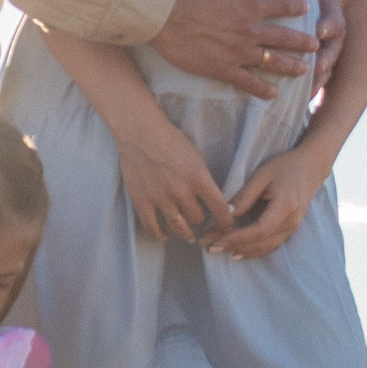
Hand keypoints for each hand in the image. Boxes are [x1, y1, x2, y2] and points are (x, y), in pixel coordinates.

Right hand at [115, 115, 229, 240]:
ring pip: (179, 227)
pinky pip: (152, 228)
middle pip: (198, 218)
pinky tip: (164, 234)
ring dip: (184, 230)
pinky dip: (160, 235)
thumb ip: (204, 179)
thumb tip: (213, 200)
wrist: (140, 132)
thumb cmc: (170, 140)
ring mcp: (160, 198)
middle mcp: (181, 191)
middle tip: (196, 216)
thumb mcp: (196, 156)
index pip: (220, 208)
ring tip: (186, 233)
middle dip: (199, 217)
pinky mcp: (142, 202)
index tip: (226, 226)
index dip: (225, 222)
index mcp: (198, 178)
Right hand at [150, 0, 317, 99]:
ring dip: (292, 66)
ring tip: (306, 70)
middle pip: (285, 37)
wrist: (162, 11)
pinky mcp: (223, 68)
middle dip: (304, 42)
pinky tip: (275, 94)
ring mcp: (238, 52)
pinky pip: (248, 82)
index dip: (297, 5)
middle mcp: (250, 30)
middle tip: (316, 46)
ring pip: (273, 62)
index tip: (306, 7)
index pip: (283, 4)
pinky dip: (263, 89)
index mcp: (250, 4)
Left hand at [206, 147, 329, 259]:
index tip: (217, 239)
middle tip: (210, 246)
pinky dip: (254, 250)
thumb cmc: (286, 166)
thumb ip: (245, 195)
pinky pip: (272, 244)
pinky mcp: (291, 228)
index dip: (238, 237)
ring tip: (219, 250)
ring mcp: (293, 227)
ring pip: (267, 247)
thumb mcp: (262, 175)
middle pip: (262, 242)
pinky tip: (238, 251)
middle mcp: (291, 221)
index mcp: (285, 206)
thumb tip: (226, 213)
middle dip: (234, 246)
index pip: (260, 229)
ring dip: (243, 251)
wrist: (311, 167)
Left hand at [301, 0, 347, 88]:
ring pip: (328, 70)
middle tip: (317, 65)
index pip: (333, 22)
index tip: (318, 30)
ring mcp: (330, 53)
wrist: (327, 13)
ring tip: (311, 87)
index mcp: (332, 16)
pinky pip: (319, 82)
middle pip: (333, 50)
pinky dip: (312, 90)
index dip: (326, 26)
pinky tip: (303, 101)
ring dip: (320, 78)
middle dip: (325, 58)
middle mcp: (334, 38)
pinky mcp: (321, 67)